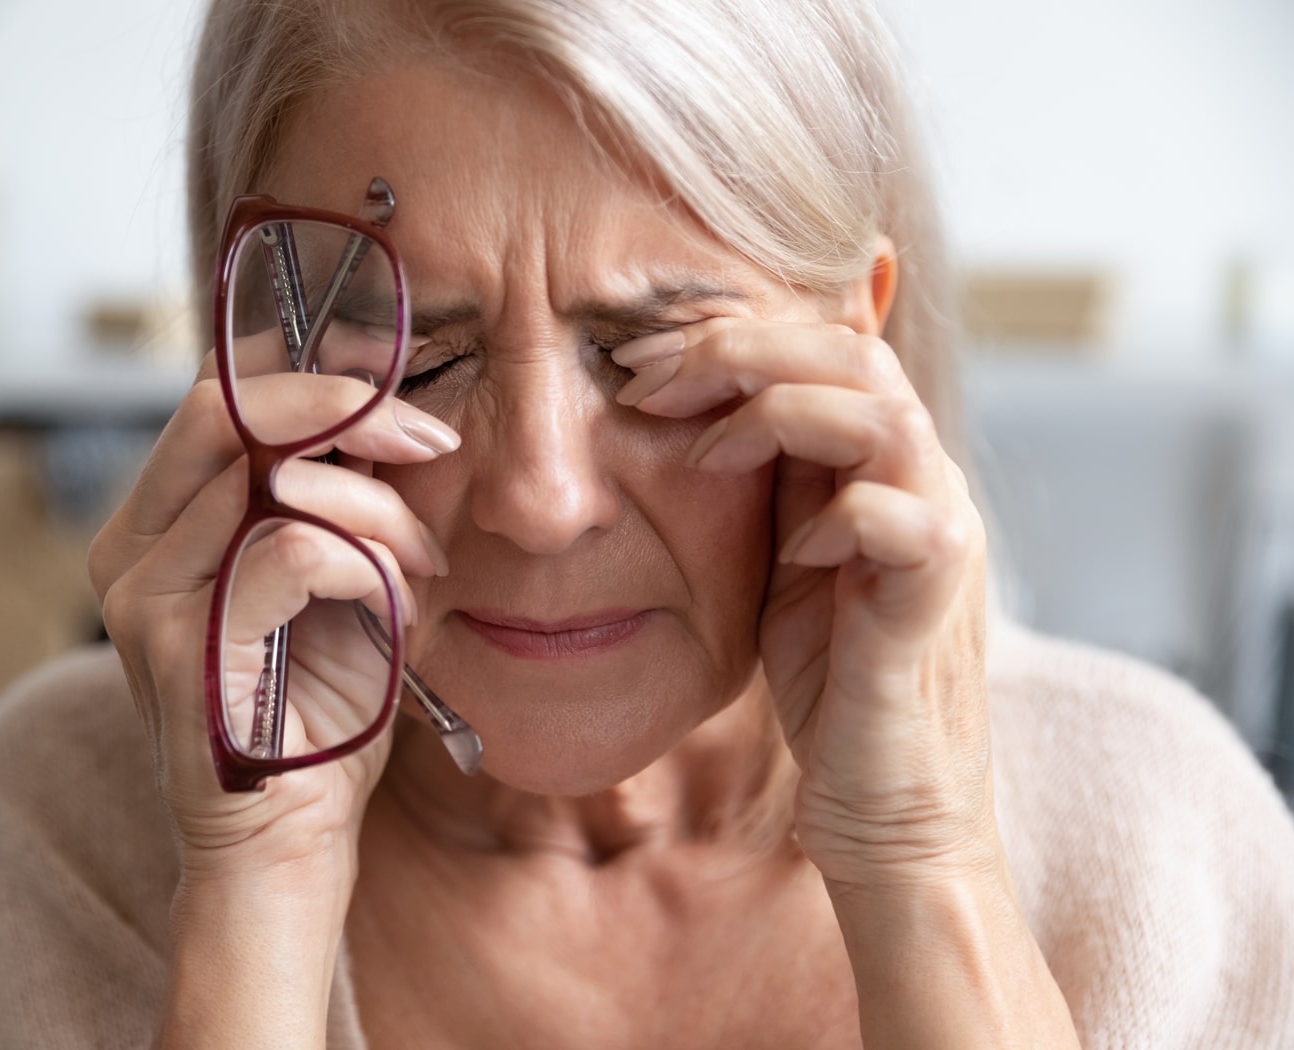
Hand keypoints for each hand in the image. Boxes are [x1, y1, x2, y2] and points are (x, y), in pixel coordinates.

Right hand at [88, 343, 457, 884]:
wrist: (288, 845)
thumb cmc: (317, 713)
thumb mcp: (337, 581)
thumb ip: (337, 499)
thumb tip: (386, 409)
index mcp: (160, 526)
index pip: (218, 398)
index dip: (312, 377)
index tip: (399, 399)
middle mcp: (130, 550)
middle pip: (224, 408)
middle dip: (346, 409)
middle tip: (428, 443)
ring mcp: (143, 597)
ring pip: (272, 478)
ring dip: (376, 509)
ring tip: (420, 562)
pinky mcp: (178, 646)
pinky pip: (293, 551)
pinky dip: (366, 564)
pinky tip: (393, 605)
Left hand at [614, 317, 993, 891]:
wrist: (888, 802)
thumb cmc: (831, 680)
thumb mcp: (782, 558)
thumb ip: (769, 480)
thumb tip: (694, 406)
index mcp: (886, 463)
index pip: (825, 347)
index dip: (732, 337)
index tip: (638, 361)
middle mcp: (925, 482)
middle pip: (853, 353)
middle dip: (738, 350)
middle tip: (647, 379)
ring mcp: (940, 535)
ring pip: (881, 414)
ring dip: (776, 413)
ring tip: (701, 451)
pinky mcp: (934, 601)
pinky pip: (899, 520)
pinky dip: (836, 515)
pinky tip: (791, 550)